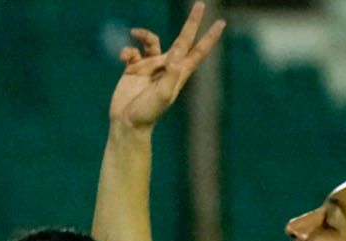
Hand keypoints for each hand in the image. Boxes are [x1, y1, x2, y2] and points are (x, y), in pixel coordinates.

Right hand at [108, 1, 225, 131]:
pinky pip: (132, 52)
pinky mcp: (134, 69)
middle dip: (191, 23)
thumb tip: (177, 55)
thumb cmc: (148, 113)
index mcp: (179, 73)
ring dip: (144, 35)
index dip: (210, 37)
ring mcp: (151, 67)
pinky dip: (127, 50)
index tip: (221, 22)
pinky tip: (124, 56)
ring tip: (135, 33)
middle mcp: (167, 66)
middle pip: (182, 39)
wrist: (127, 123)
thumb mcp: (163, 95)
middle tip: (200, 4)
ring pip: (152, 42)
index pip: (198, 51)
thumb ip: (171, 74)